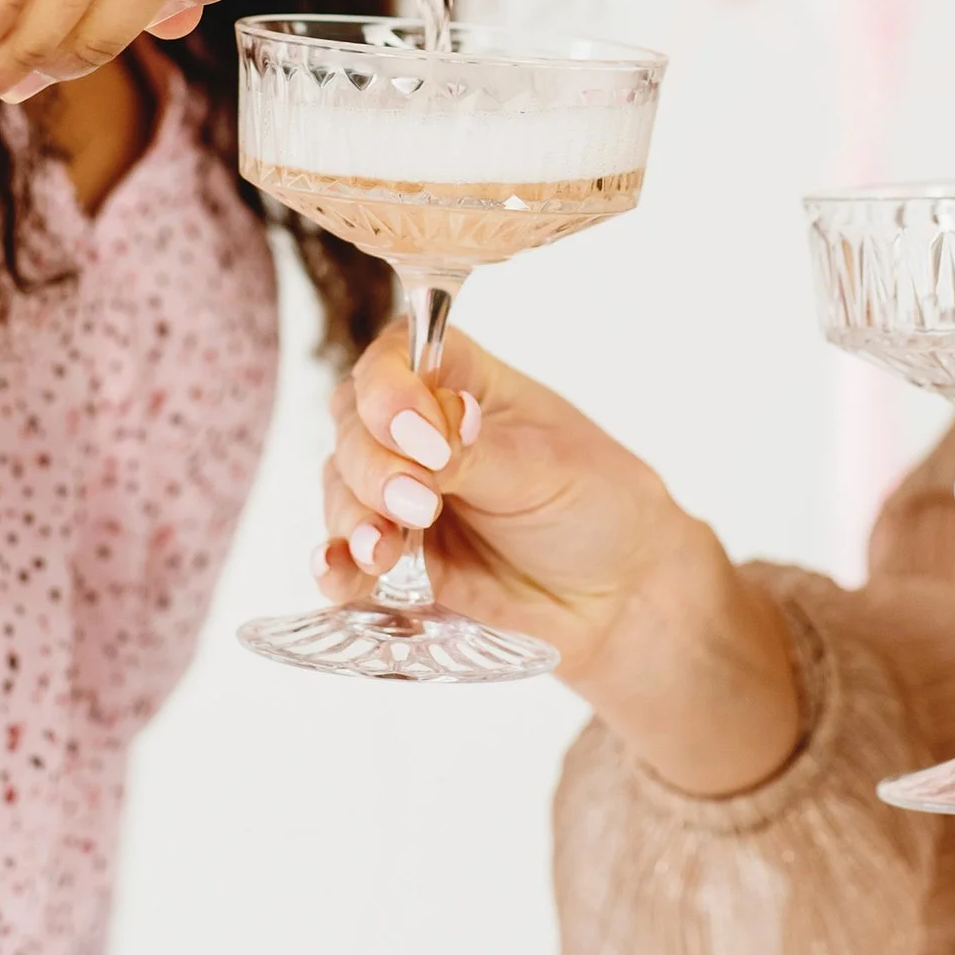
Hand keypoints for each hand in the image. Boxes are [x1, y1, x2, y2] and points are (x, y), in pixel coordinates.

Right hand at [319, 323, 801, 795]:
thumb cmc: (600, 509)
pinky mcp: (395, 558)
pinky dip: (335, 566)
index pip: (398, 357)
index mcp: (463, 382)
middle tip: (417, 504)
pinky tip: (338, 575)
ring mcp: (400, 494)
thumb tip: (423, 435)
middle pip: (355, 424)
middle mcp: (419, 431)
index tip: (417, 434)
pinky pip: (345, 557)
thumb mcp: (549, 471)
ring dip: (353, 517)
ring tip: (382, 551)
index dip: (390, 390)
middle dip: (374, 465)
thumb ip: (477, 455)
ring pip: (342, 488)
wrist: (619, 597)